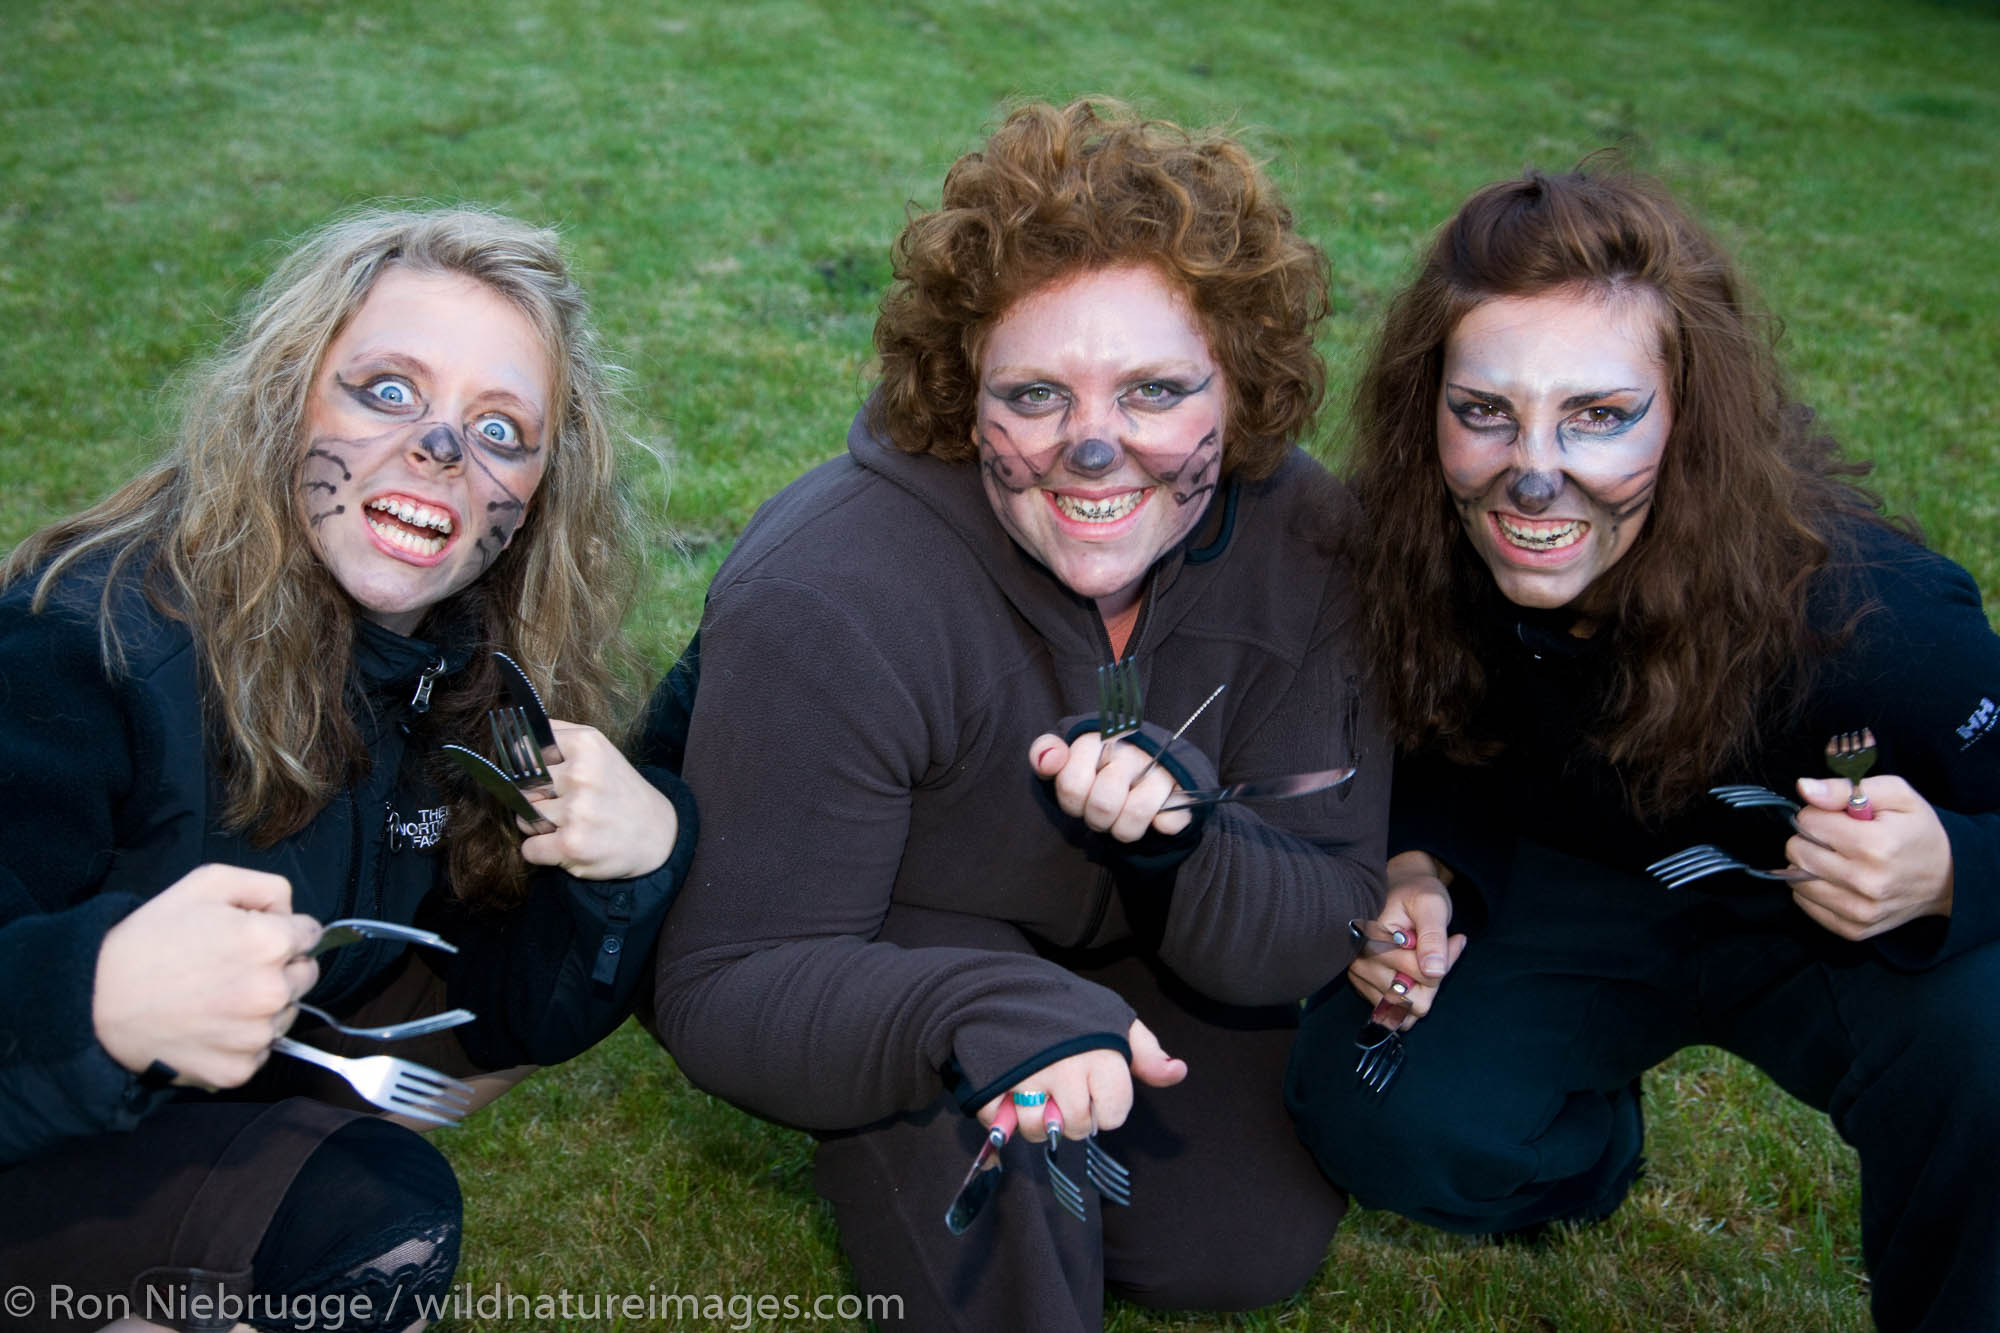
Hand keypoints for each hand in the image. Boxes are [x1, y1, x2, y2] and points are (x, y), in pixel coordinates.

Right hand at [92, 864, 321, 1088]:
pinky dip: (241, 1042)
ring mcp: (255, 1036)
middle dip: (279, 968)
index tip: (253, 937)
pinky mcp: (237, 1071)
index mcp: (270, 942)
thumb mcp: (207, 884)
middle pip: (304, 976)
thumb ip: (267, 888)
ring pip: (285, 1015)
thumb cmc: (150, 937)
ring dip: (264, 1007)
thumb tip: (293, 914)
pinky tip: (209, 1025)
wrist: (96, 999)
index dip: (283, 932)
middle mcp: (272, 991)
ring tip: (216, 997)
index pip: (311, 935)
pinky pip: (259, 1052)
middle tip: (231, 967)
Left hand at [519, 721, 679, 879]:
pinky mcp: (572, 844)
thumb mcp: (599, 750)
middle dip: (537, 799)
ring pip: (525, 818)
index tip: (546, 777)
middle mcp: (581, 774)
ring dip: (541, 827)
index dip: (529, 767)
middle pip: (522, 786)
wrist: (659, 835)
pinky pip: (530, 849)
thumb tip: (515, 730)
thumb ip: (559, 737)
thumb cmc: (619, 791)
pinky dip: (543, 852)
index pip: (524, 749)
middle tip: (566, 805)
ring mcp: (576, 810)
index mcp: (586, 744)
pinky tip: (568, 845)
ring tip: (572, 825)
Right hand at [977, 1017, 1186, 1144]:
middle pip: (1078, 1127)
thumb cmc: (1064, 1006)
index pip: (1114, 1115)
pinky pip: (1004, 1124)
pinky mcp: (993, 1086)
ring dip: (1041, 1122)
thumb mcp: (1113, 1019)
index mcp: (1100, 1056)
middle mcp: (1066, 1071)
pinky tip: (1012, 1095)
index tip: (1096, 1089)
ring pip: (1041, 1131)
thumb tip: (1178, 1072)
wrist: (1001, 985)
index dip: (1107, 1107)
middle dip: (1074, 1118)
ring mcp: (1027, 1080)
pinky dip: (1006, 1117)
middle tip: (1066, 1093)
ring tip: (1040, 1097)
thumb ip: (1146, 1051)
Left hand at [1029, 731, 1192, 842]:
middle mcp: (1133, 749)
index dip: (1071, 804)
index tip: (1080, 798)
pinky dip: (1161, 827)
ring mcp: (1162, 769)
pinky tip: (1155, 818)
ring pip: (1135, 815)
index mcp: (1100, 738)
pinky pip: (1170, 821)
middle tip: (1102, 812)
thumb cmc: (1102, 763)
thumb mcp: (1070, 754)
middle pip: (1103, 804)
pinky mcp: (1185, 791)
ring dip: (1123, 830)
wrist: (1154, 758)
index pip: (1072, 784)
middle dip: (1097, 819)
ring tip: (1122, 821)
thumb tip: (1047, 762)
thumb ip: (1046, 752)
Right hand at [1347, 851, 1465, 1029]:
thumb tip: (1434, 972)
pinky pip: (1396, 1008)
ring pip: (1406, 1008)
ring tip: (1428, 956)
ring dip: (1424, 987)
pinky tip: (1416, 967)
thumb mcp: (1432, 905)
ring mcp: (1361, 977)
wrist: (1398, 886)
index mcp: (1374, 942)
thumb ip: (1433, 937)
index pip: (1423, 976)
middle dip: (1434, 979)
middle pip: (1414, 1001)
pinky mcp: (1364, 985)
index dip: (1446, 961)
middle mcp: (1362, 963)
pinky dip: (1412, 992)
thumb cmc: (1416, 892)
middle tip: (1442, 950)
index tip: (1456, 939)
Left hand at [1787, 775, 1953, 939]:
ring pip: (1795, 879)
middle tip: (1835, 838)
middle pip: (1797, 851)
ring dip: (1808, 865)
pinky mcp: (1853, 929)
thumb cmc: (1918, 832)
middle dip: (1810, 838)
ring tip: (1837, 858)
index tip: (1837, 817)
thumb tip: (1805, 788)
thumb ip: (1846, 788)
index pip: (1809, 821)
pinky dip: (1812, 888)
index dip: (1819, 813)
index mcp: (1875, 844)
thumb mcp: (1896, 795)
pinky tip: (1836, 880)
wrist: (1949, 878)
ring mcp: (1860, 910)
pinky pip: (1805, 904)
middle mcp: (1866, 881)